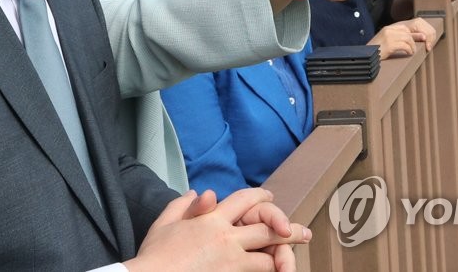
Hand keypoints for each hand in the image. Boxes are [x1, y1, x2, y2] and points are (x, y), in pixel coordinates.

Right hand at [126, 188, 310, 271]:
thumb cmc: (155, 255)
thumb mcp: (165, 223)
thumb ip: (182, 206)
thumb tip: (196, 193)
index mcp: (211, 219)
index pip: (244, 200)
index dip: (260, 198)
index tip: (270, 198)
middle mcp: (226, 238)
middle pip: (266, 228)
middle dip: (287, 229)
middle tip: (303, 232)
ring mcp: (230, 262)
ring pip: (266, 257)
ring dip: (279, 258)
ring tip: (291, 260)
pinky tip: (272, 271)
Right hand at [370, 23, 415, 58]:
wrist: (365, 56)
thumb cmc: (375, 51)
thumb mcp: (385, 41)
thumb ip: (395, 38)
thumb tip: (408, 40)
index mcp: (387, 29)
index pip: (404, 28)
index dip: (412, 34)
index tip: (416, 40)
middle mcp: (388, 31)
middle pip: (407, 33)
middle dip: (414, 40)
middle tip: (415, 48)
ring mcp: (388, 37)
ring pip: (407, 39)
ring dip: (412, 46)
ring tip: (412, 52)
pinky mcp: (389, 45)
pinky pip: (404, 46)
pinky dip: (409, 50)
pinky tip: (408, 54)